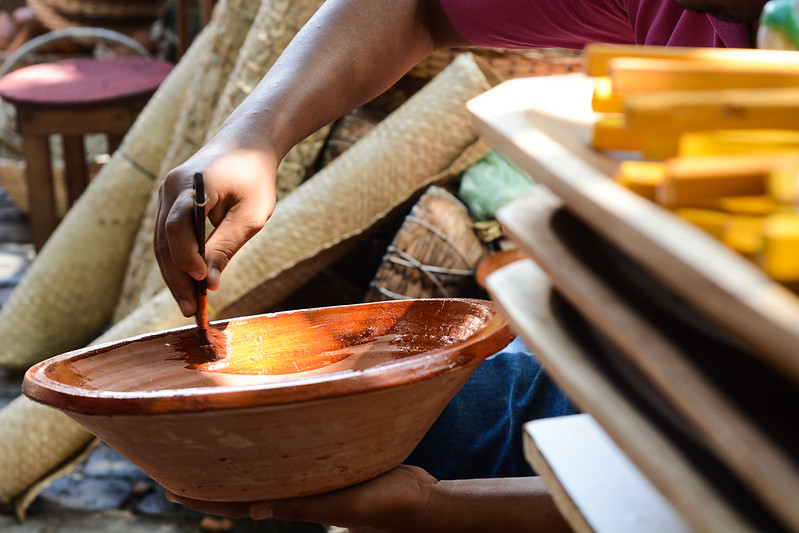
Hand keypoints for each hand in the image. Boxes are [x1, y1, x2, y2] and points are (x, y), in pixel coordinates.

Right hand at [154, 137, 277, 316]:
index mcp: (190, 185)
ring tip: (189, 305)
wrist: (247, 143)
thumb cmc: (254, 177)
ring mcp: (166, 196)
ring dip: (174, 275)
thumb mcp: (250, 214)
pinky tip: (189, 284)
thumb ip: (227, 245)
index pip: (178, 227)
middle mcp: (170, 189)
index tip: (204, 282)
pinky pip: (168, 237)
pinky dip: (177, 261)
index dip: (188, 257)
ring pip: (162, 243)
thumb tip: (210, 283)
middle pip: (164, 241)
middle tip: (191, 310)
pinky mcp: (170, 204)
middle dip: (177, 278)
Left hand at [165, 465, 436, 531]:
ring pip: (270, 469)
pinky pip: (296, 457)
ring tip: (219, 439)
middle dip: (216, 473)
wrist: (421, 501)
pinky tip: (273, 431)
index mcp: (296, 505)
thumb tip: (254, 511)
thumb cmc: (385, 503)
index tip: (168, 487)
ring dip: (244, 459)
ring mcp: (316, 480)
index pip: (238, 503)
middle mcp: (300, 492)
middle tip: (182, 454)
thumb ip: (302, 506)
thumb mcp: (343, 504)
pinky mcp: (334, 464)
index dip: (203, 498)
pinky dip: (278, 447)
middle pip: (248, 484)